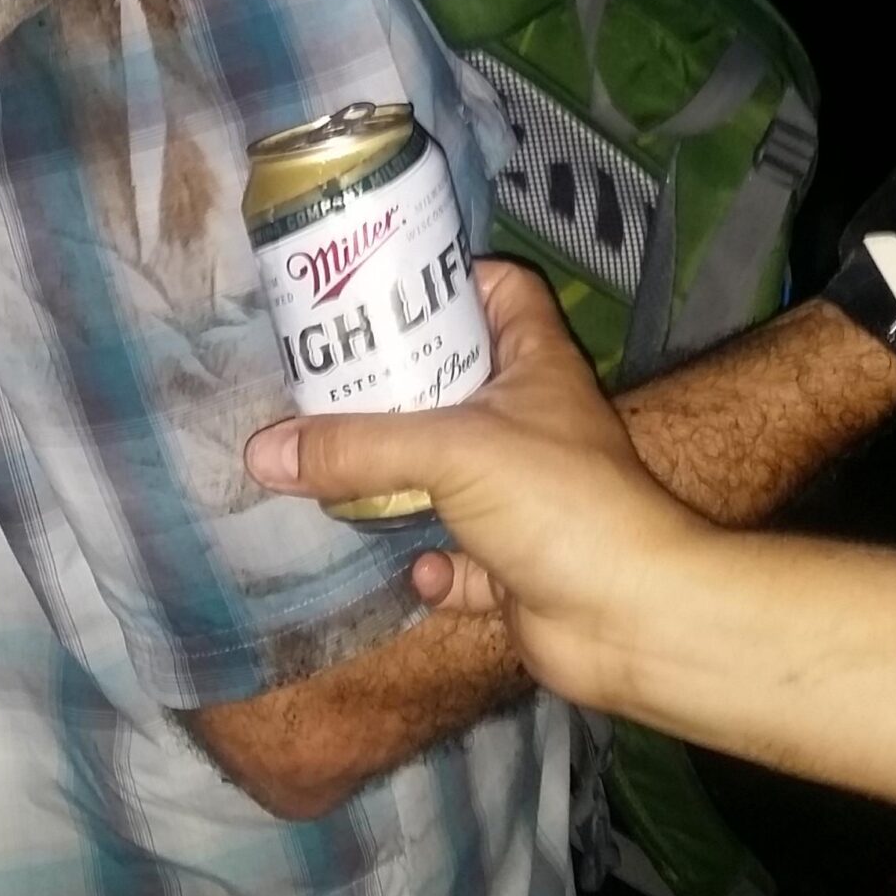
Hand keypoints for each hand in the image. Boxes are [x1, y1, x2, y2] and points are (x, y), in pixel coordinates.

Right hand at [244, 260, 701, 707]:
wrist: (633, 618)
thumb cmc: (558, 501)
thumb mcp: (449, 451)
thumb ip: (356, 449)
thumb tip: (262, 452)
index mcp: (536, 364)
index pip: (500, 290)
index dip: (449, 278)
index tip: (380, 288)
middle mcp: (533, 422)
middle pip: (456, 383)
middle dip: (396, 389)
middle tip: (325, 384)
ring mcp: (528, 496)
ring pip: (450, 475)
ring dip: (402, 484)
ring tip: (334, 474)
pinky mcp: (519, 565)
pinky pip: (462, 559)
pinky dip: (439, 568)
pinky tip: (421, 570)